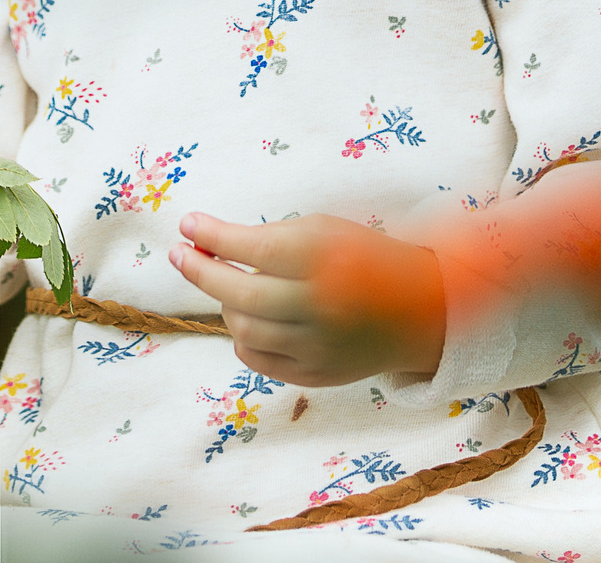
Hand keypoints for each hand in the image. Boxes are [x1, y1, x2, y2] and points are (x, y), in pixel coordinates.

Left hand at [169, 210, 445, 388]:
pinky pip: (255, 357)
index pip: (250, 246)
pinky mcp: (314, 374)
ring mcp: (315, 345)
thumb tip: (207, 242)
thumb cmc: (363, 256)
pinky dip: (242, 335)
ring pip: (241, 327)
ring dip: (225, 302)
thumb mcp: (323, 229)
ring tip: (231, 284)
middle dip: (200, 271)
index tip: (187, 225)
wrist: (420, 308)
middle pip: (237, 292)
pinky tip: (248, 315)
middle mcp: (317, 303)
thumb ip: (270, 237)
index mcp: (322, 257)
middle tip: (181, 255)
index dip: (211, 236)